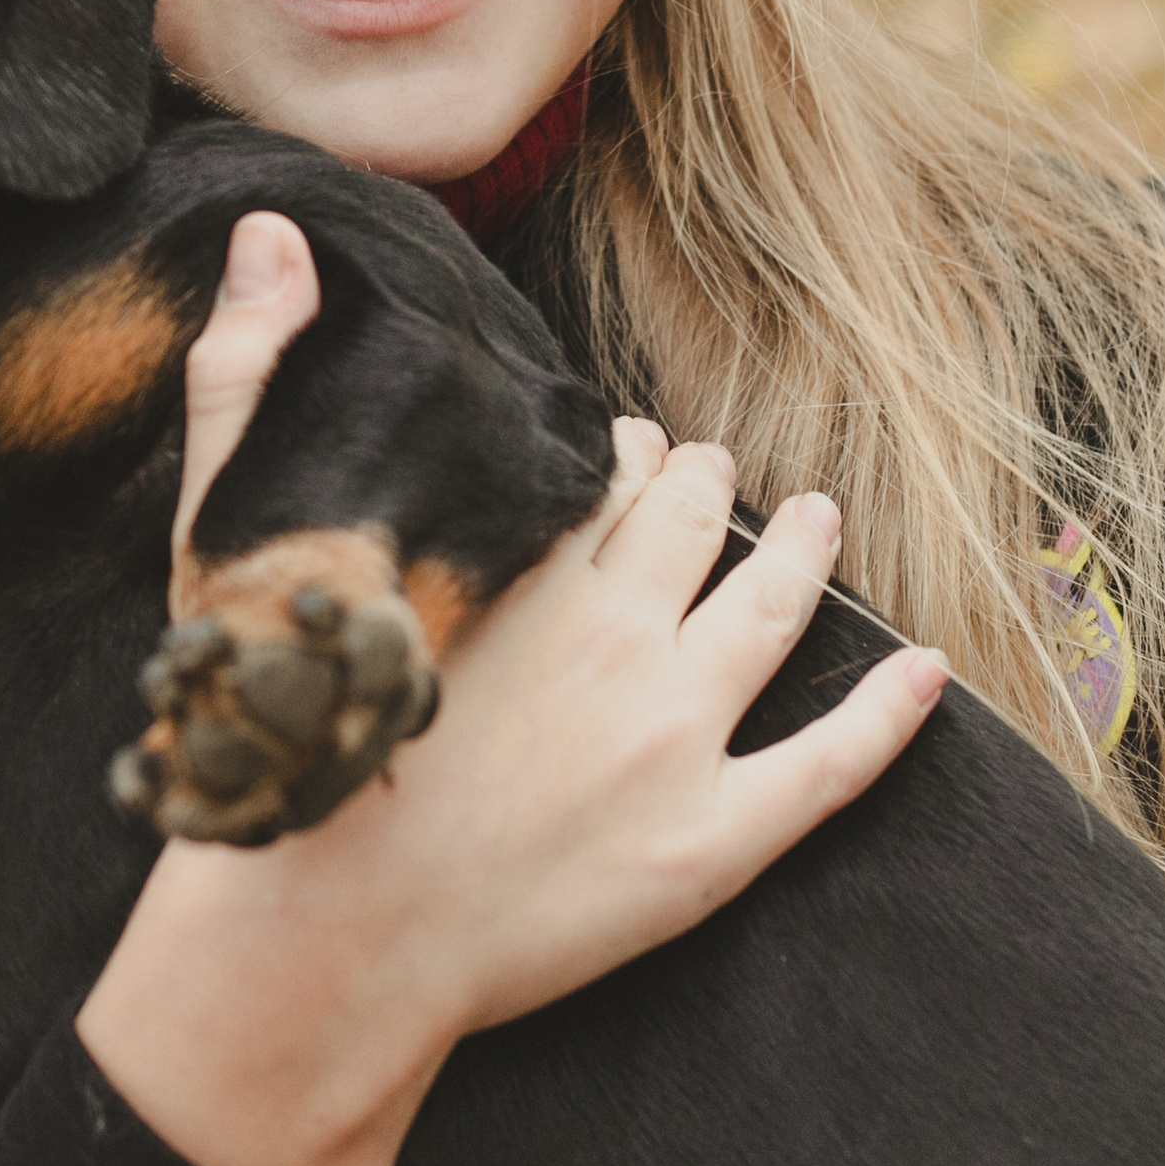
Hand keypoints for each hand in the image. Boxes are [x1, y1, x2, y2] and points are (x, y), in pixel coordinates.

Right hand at [79, 213, 944, 1165]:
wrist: (316, 932)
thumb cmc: (262, 737)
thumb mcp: (236, 530)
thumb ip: (248, 374)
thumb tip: (267, 233)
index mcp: (523, 561)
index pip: (601, 476)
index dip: (621, 454)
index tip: (625, 446)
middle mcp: (614, 632)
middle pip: (695, 527)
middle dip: (711, 487)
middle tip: (719, 470)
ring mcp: (673, 739)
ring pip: (768, 616)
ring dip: (804, 556)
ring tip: (823, 520)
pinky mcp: (708, 844)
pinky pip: (828, 766)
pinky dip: (887, 716)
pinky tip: (928, 673)